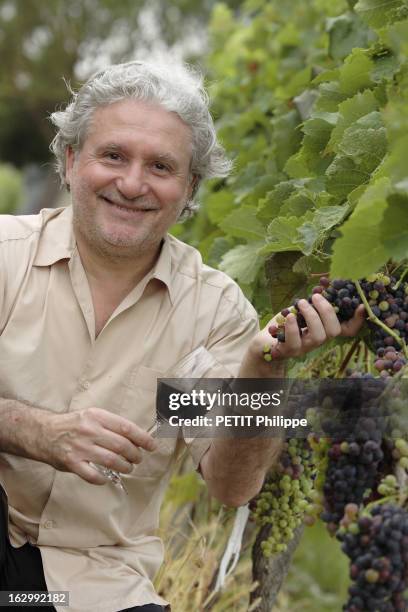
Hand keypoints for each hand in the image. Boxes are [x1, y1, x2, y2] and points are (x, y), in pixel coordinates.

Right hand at [38, 407, 155, 483]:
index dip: (142, 438)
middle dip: (135, 455)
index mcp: (97, 416)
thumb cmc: (73, 425)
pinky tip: (107, 478)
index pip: (126, 428)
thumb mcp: (92, 416)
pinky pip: (94, 476)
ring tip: (128, 468)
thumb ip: (111, 425)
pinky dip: (104, 480)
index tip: (152, 446)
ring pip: (112, 461)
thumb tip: (136, 437)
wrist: (43, 432)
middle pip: (122, 446)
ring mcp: (80, 448)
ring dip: (125, 467)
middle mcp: (90, 431)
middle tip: (138, 459)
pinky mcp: (72, 463)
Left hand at [239, 294, 365, 375]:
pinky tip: (290, 316)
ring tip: (301, 303)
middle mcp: (319, 340)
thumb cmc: (286, 322)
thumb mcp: (302, 308)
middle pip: (334, 331)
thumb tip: (325, 284)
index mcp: (324, 329)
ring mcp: (305, 347)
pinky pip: (295, 341)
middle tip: (316, 296)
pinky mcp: (289, 350)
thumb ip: (314, 301)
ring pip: (319, 336)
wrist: (265, 339)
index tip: (361, 306)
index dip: (358, 320)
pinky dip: (294, 327)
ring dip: (312, 316)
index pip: (348, 330)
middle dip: (327, 311)